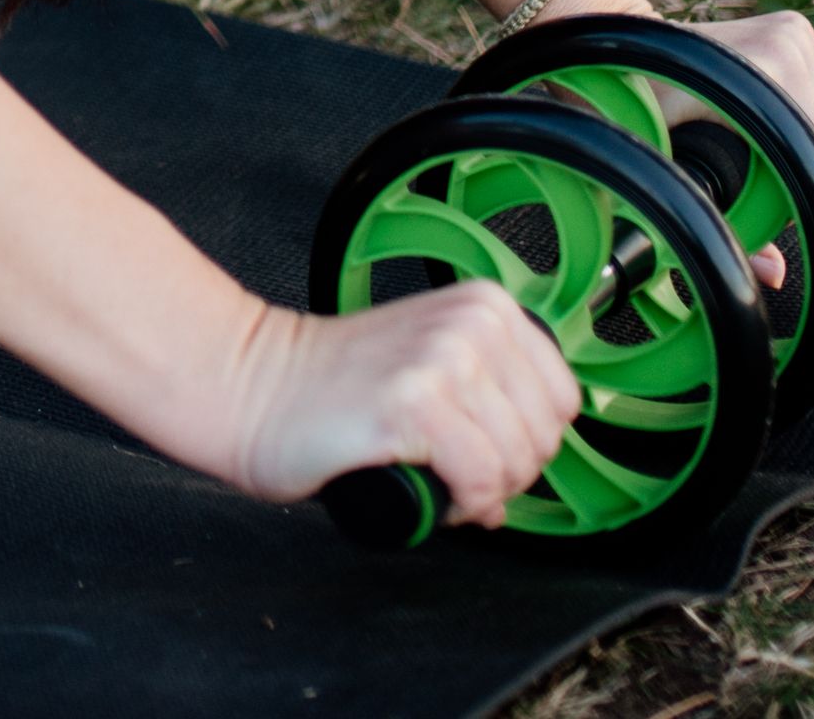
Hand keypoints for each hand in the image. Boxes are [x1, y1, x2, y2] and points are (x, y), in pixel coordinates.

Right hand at [181, 282, 580, 528]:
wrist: (251, 388)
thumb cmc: (332, 387)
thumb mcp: (433, 359)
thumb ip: (487, 390)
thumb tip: (529, 464)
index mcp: (487, 306)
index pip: (562, 399)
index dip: (529, 444)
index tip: (488, 456)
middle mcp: (474, 325)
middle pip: (544, 437)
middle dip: (508, 476)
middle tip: (458, 480)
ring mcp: (445, 361)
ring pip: (514, 464)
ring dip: (482, 495)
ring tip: (437, 485)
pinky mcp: (414, 404)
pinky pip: (479, 481)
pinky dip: (464, 507)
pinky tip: (434, 498)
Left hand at [528, 0, 813, 288]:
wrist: (619, 45)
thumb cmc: (631, 109)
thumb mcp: (667, 169)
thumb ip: (720, 221)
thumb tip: (774, 275)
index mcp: (762, 68)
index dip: (798, 191)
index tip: (769, 211)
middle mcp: (786, 41)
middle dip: (805, 174)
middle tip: (760, 193)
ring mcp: (794, 31)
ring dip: (811, 149)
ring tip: (763, 164)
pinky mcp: (797, 31)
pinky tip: (775, 137)